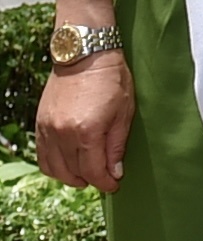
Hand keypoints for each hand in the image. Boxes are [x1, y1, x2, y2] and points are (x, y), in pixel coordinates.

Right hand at [35, 52, 133, 193]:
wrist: (85, 56)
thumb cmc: (112, 81)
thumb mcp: (124, 113)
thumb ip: (117, 146)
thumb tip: (114, 172)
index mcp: (87, 132)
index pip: (93, 171)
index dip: (105, 182)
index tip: (114, 185)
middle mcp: (63, 134)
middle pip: (74, 173)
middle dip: (91, 180)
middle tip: (104, 177)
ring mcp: (48, 130)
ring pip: (54, 169)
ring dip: (71, 176)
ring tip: (87, 173)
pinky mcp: (40, 125)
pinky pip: (43, 157)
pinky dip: (55, 166)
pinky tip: (69, 163)